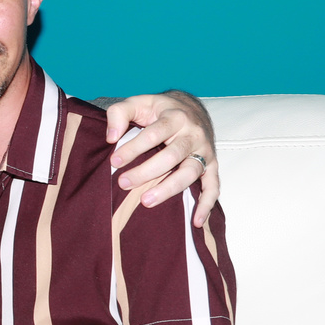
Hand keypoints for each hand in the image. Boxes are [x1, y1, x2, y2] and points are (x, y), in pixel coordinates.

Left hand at [104, 91, 218, 226]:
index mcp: (175, 117)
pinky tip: (196, 221)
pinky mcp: (211, 165)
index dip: (134, 148)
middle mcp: (193, 134)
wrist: (190, 108)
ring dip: (169, 189)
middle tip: (123, 183)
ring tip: (146, 201)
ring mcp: (204, 151)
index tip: (114, 161)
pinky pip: (213, 187)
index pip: (154, 134)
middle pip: (172, 156)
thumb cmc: (159, 109)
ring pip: (190, 172)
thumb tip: (110, 137)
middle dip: (146, 172)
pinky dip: (207, 205)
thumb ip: (119, 113)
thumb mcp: (138, 102)